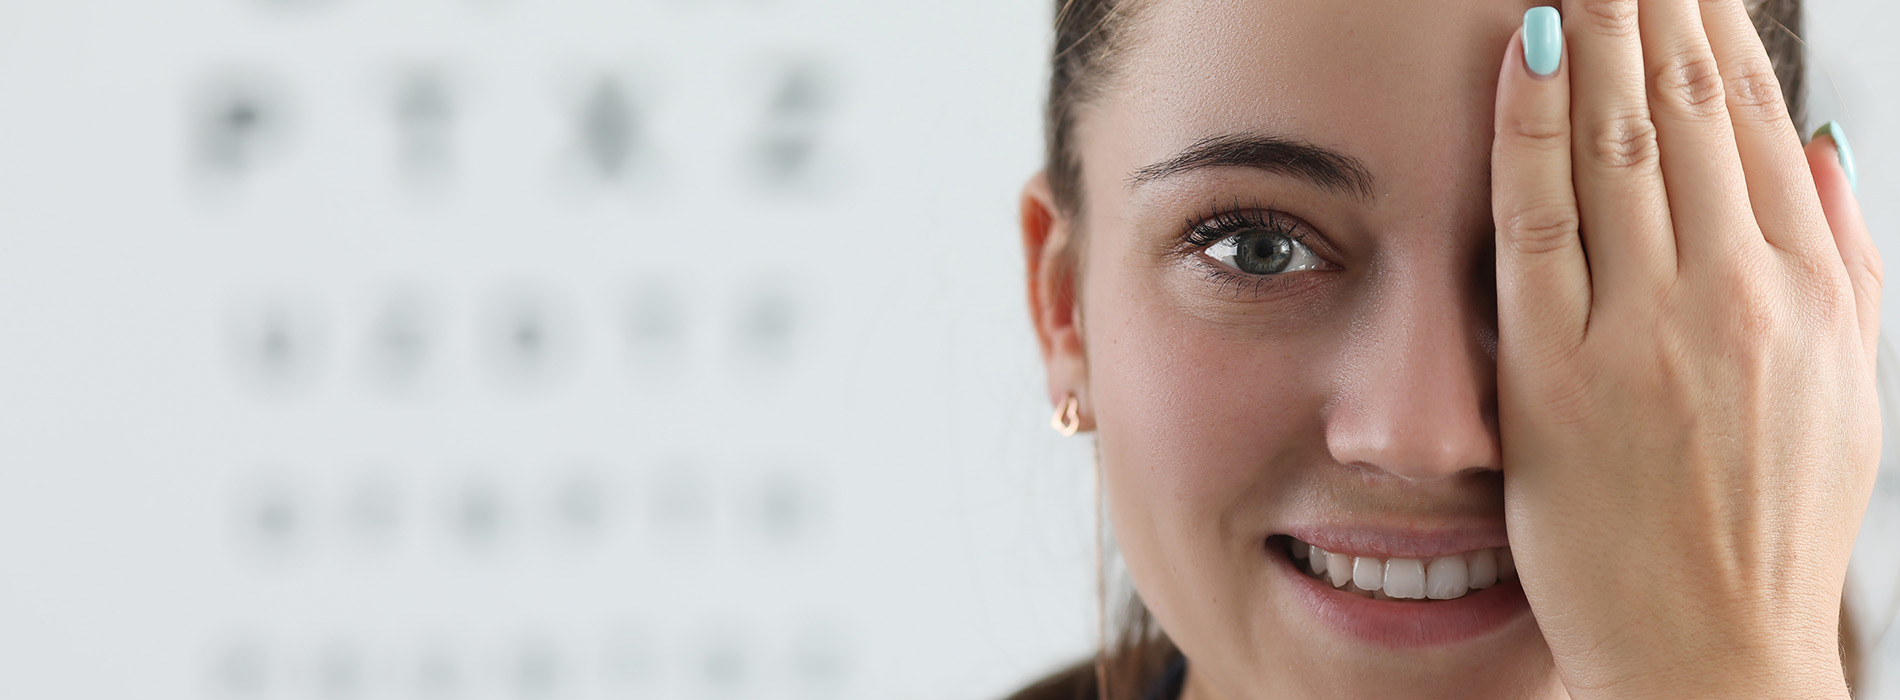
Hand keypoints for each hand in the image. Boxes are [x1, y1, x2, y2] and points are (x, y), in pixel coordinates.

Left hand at [1489, 2, 1878, 697]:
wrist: (1717, 652)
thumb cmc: (1771, 522)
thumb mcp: (1849, 388)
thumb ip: (1845, 257)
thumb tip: (1822, 139)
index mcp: (1814, 292)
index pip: (1759, 123)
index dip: (1715, 30)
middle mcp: (1740, 298)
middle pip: (1691, 113)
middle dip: (1655, 7)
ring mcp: (1648, 336)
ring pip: (1622, 148)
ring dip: (1601, 36)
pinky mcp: (1560, 378)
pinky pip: (1541, 223)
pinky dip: (1532, 128)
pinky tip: (1525, 53)